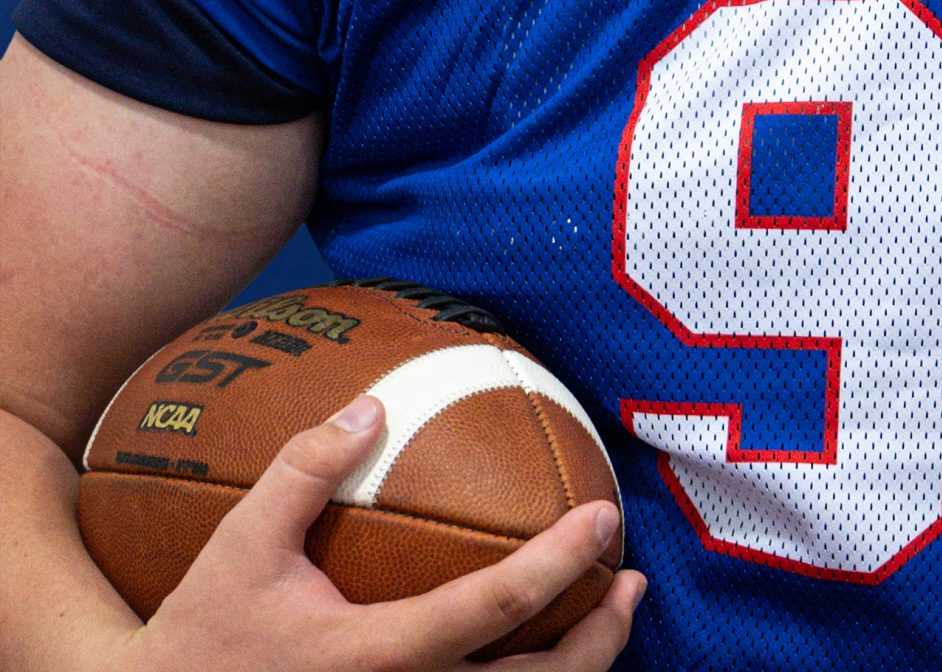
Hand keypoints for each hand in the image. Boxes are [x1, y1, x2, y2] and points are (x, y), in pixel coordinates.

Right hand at [118, 392, 644, 670]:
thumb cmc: (204, 631)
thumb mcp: (244, 543)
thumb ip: (305, 468)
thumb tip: (373, 403)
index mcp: (374, 658)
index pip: (491, 609)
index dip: (557, 565)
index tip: (604, 520)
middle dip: (599, 638)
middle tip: (630, 578)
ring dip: (579, 671)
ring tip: (610, 614)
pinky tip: (542, 651)